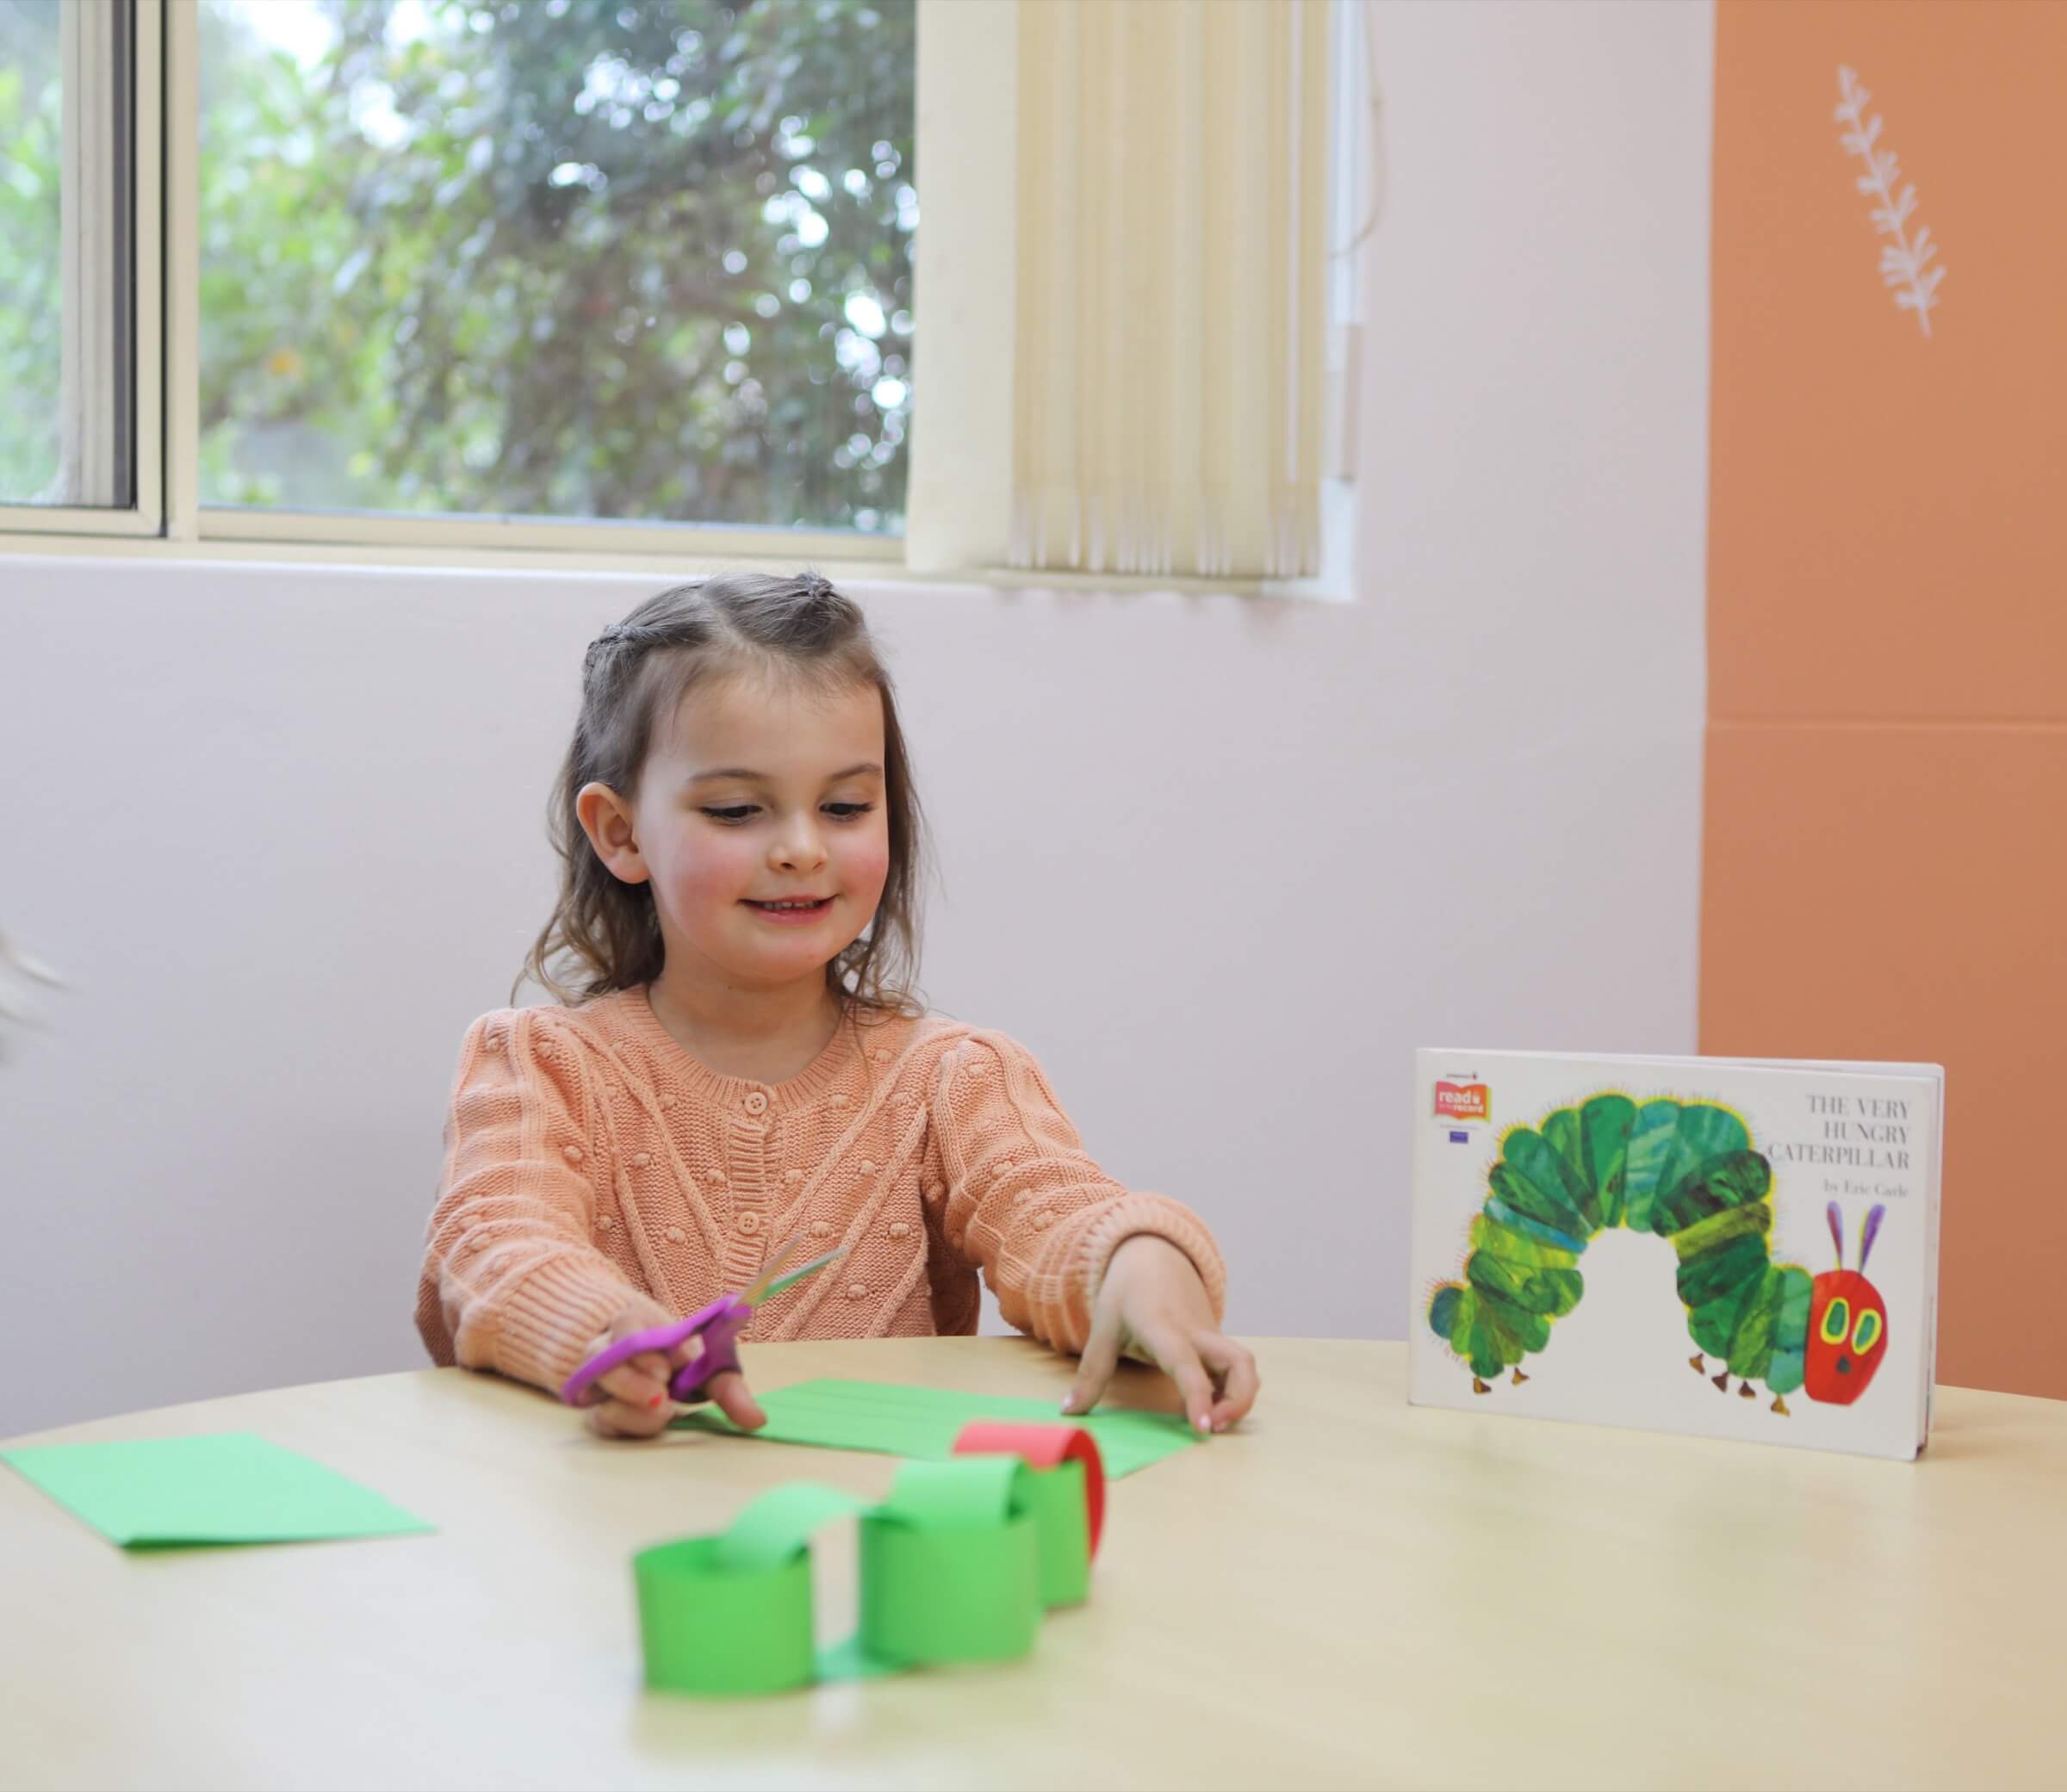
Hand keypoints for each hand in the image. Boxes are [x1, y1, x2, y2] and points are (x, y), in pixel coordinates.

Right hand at [580, 1308, 768, 1440]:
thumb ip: (731, 1389)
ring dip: (634, 1410)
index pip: (624, 1324)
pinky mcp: (596, 1410)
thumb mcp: (711, 1367)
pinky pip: (601, 1421)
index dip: (643, 1349)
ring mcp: (598, 1381)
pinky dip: (629, 1426)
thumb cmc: (684, 1361)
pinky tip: (652, 1422)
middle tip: (664, 1396)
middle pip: (600, 1360)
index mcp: (635, 1323)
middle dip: (634, 1384)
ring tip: (665, 1411)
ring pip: (599, 1395)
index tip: (670, 1369)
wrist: (659, 1373)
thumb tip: (758, 1421)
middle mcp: (607, 1349)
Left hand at [1061, 1235, 1259, 1434]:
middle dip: (1239, 1401)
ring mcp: (1212, 1336)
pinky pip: (1236, 1368)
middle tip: (1213, 1428)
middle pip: (1239, 1363)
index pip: (1186, 1363)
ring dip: (1240, 1398)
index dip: (1197, 1395)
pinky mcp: (1218, 1341)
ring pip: (1245, 1366)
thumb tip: (1069, 1412)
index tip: (1202, 1427)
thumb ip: (1090, 1373)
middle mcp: (1196, 1332)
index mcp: (1163, 1327)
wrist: (1154, 1254)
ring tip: (1213, 1422)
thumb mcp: (1103, 1328)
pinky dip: (1234, 1390)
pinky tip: (1213, 1407)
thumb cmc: (1126, 1292)